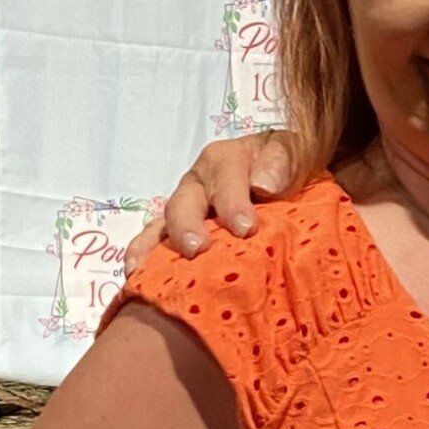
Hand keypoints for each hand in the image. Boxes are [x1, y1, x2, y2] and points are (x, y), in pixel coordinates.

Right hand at [122, 135, 294, 272]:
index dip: (233, 201)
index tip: (246, 229)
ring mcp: (186, 210)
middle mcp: (199, 183)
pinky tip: (134, 277)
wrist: (287, 179)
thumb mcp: (293, 151)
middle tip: (197, 249)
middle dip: (187, 226)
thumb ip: (283, 160)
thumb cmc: (288, 166)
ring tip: (141, 270)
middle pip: (185, 202)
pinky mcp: (179, 235)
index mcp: (226, 160)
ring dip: (152, 247)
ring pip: (163, 225)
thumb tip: (264, 184)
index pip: (226, 176)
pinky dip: (144, 259)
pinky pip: (156, 245)